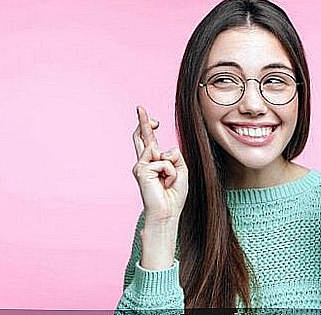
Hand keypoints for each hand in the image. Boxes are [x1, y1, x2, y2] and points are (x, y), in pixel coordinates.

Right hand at [131, 106, 188, 225]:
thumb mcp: (181, 171)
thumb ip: (174, 156)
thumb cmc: (173, 195)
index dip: (146, 125)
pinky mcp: (141, 170)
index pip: (148, 140)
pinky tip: (165, 184)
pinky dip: (170, 173)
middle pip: (142, 137)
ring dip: (172, 168)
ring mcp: (141, 166)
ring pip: (162, 153)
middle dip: (143, 121)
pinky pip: (163, 162)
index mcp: (153, 162)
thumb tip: (163, 150)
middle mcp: (144, 162)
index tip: (144, 113)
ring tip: (168, 183)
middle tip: (140, 107)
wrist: (166, 213)